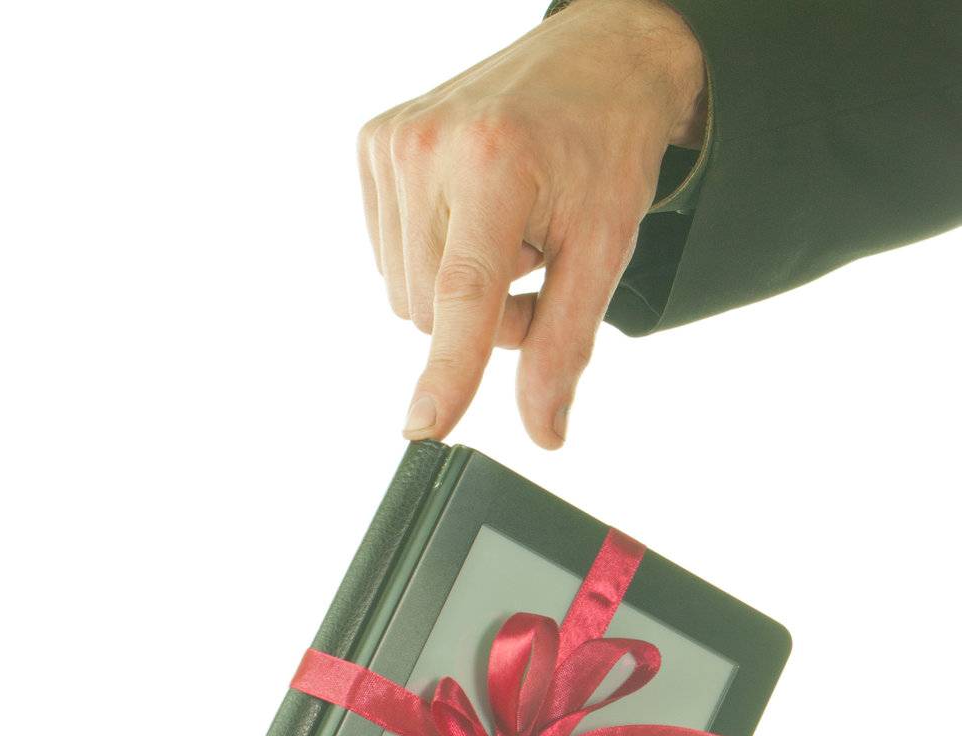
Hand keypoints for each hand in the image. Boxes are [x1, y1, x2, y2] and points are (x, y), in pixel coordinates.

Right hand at [358, 0, 705, 447]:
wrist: (598, 56)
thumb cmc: (607, 147)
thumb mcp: (606, 247)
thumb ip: (566, 345)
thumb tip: (544, 431)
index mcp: (495, 163)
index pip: (464, 292)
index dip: (449, 369)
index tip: (425, 426)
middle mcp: (430, 145)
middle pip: (434, 310)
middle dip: (485, 316)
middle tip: (537, 263)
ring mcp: (394, 142)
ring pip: (409, 294)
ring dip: (460, 289)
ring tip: (509, 232)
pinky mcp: (375, 144)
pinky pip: (392, 257)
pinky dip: (436, 256)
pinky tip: (474, 214)